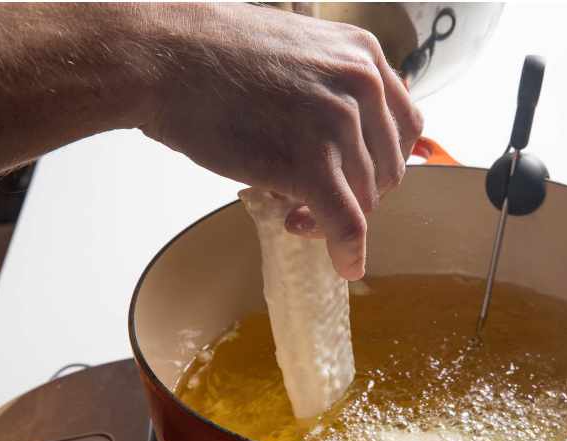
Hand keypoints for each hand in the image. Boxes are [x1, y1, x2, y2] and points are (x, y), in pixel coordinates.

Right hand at [139, 3, 423, 278]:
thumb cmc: (210, 55)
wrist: (167, 59)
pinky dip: (347, 251)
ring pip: (364, 199)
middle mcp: (361, 86)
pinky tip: (344, 265)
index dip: (376, 164)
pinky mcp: (309, 165)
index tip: (351, 181)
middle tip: (312, 205)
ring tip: (292, 216)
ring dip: (333, 221)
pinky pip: (346, 223)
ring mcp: (337, 125)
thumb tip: (325, 127)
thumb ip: (325, 82)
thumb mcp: (293, 49)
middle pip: (383, 168)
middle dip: (355, 196)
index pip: (399, 127)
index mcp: (362, 54)